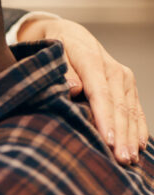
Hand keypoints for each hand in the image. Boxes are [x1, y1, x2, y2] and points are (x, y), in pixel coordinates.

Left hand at [19, 18, 148, 163]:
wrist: (70, 35)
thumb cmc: (56, 50)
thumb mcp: (53, 55)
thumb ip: (63, 72)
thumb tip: (74, 89)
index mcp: (93, 63)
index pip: (101, 95)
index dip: (105, 119)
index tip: (108, 140)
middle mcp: (114, 71)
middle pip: (120, 107)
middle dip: (122, 135)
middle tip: (122, 159)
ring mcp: (124, 79)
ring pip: (131, 111)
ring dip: (132, 137)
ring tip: (131, 160)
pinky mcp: (128, 86)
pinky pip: (136, 110)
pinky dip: (138, 128)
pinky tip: (140, 146)